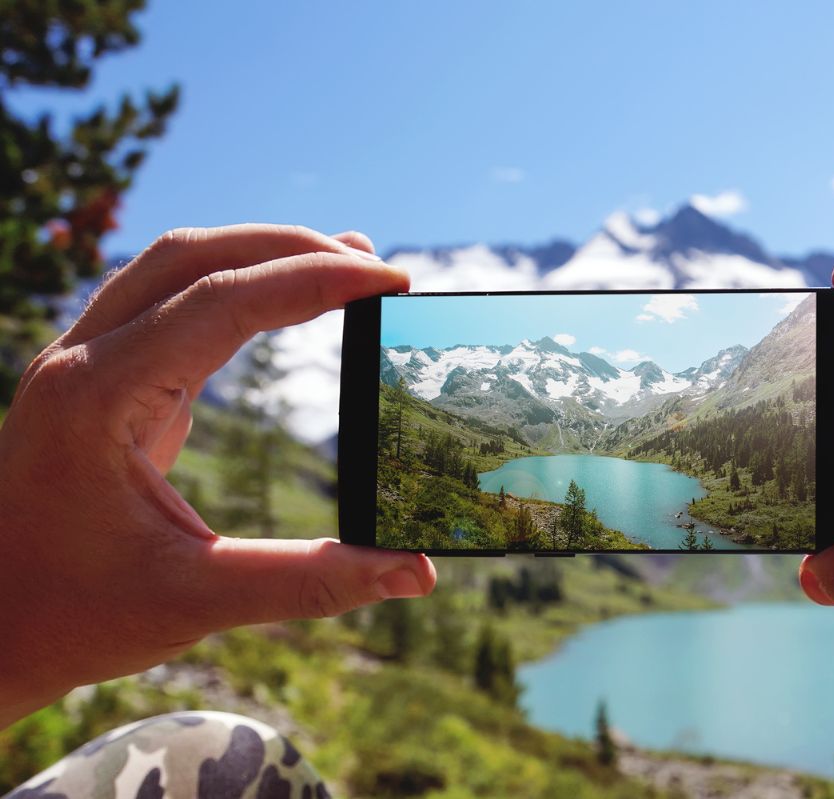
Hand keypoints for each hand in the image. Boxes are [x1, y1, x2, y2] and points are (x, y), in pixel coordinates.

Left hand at [0, 225, 436, 727]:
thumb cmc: (76, 615)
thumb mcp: (197, 602)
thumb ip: (310, 581)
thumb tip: (417, 573)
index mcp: (96, 399)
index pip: (220, 303)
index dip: (313, 281)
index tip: (389, 280)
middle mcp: (80, 362)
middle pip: (193, 256)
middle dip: (290, 248)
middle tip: (375, 263)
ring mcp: (82, 364)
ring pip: (174, 266)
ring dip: (259, 255)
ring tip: (341, 261)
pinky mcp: (98, 380)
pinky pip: (167, 302)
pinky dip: (233, 287)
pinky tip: (281, 300)